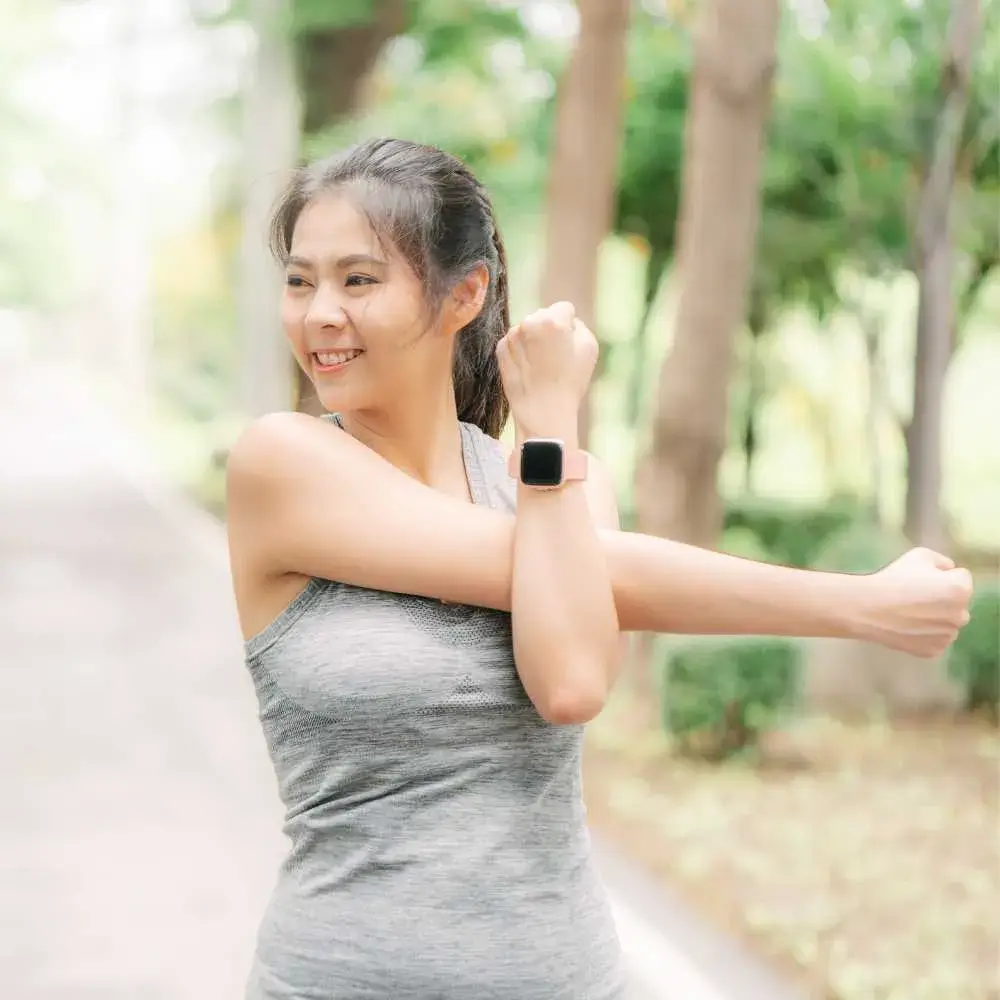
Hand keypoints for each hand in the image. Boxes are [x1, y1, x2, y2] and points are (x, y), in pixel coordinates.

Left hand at [496, 301, 597, 438]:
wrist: (543, 412)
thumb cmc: (570, 381)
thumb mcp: (589, 348)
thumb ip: (579, 326)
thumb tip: (567, 321)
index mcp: (552, 320)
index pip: (564, 308)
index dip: (569, 326)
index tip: (568, 344)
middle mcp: (528, 323)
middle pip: (543, 316)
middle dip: (549, 330)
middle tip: (555, 356)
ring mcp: (511, 337)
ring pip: (527, 329)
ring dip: (534, 340)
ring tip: (542, 366)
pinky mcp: (500, 351)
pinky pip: (514, 343)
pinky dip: (521, 351)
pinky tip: (529, 369)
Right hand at [855, 547, 972, 656]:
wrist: (868, 608)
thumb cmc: (894, 579)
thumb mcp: (920, 555)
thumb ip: (943, 562)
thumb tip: (949, 572)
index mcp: (961, 590)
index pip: (962, 578)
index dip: (942, 576)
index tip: (923, 579)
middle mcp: (961, 616)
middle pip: (957, 603)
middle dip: (944, 599)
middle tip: (917, 596)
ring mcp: (948, 636)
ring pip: (948, 622)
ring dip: (936, 617)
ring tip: (910, 612)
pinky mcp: (934, 651)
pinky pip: (936, 639)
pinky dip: (926, 634)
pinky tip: (908, 626)